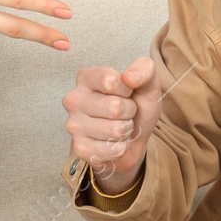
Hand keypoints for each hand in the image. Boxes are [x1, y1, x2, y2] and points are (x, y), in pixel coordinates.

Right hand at [63, 56, 162, 193]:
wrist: (134, 139)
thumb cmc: (137, 107)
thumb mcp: (147, 84)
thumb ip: (144, 70)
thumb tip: (130, 78)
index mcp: (86, 78)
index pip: (110, 81)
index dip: (128, 90)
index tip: (126, 92)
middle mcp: (74, 100)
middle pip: (115, 107)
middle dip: (129, 113)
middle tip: (125, 113)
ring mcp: (73, 125)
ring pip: (115, 131)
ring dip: (125, 131)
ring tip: (119, 127)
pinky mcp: (79, 148)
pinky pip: (111, 150)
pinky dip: (120, 149)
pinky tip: (113, 143)